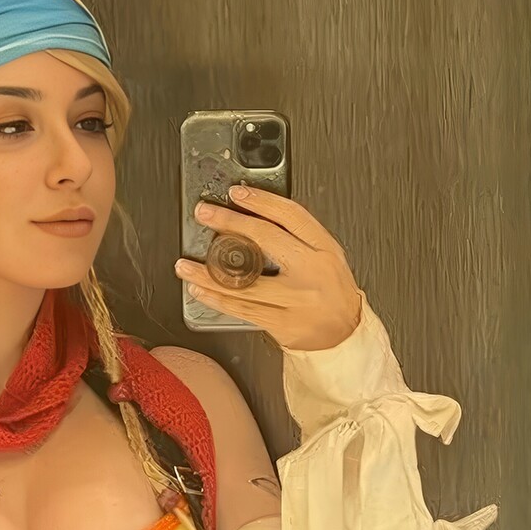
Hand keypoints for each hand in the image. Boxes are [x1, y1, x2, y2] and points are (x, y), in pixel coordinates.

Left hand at [175, 184, 362, 351]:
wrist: (344, 336)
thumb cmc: (332, 294)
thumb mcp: (327, 256)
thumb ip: (298, 237)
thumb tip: (254, 215)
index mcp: (324, 248)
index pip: (290, 215)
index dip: (261, 200)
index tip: (237, 193)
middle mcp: (310, 271)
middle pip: (264, 238)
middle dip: (229, 223)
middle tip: (205, 214)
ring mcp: (295, 299)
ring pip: (244, 281)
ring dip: (208, 271)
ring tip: (185, 263)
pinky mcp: (282, 323)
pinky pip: (242, 308)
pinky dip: (216, 298)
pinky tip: (199, 289)